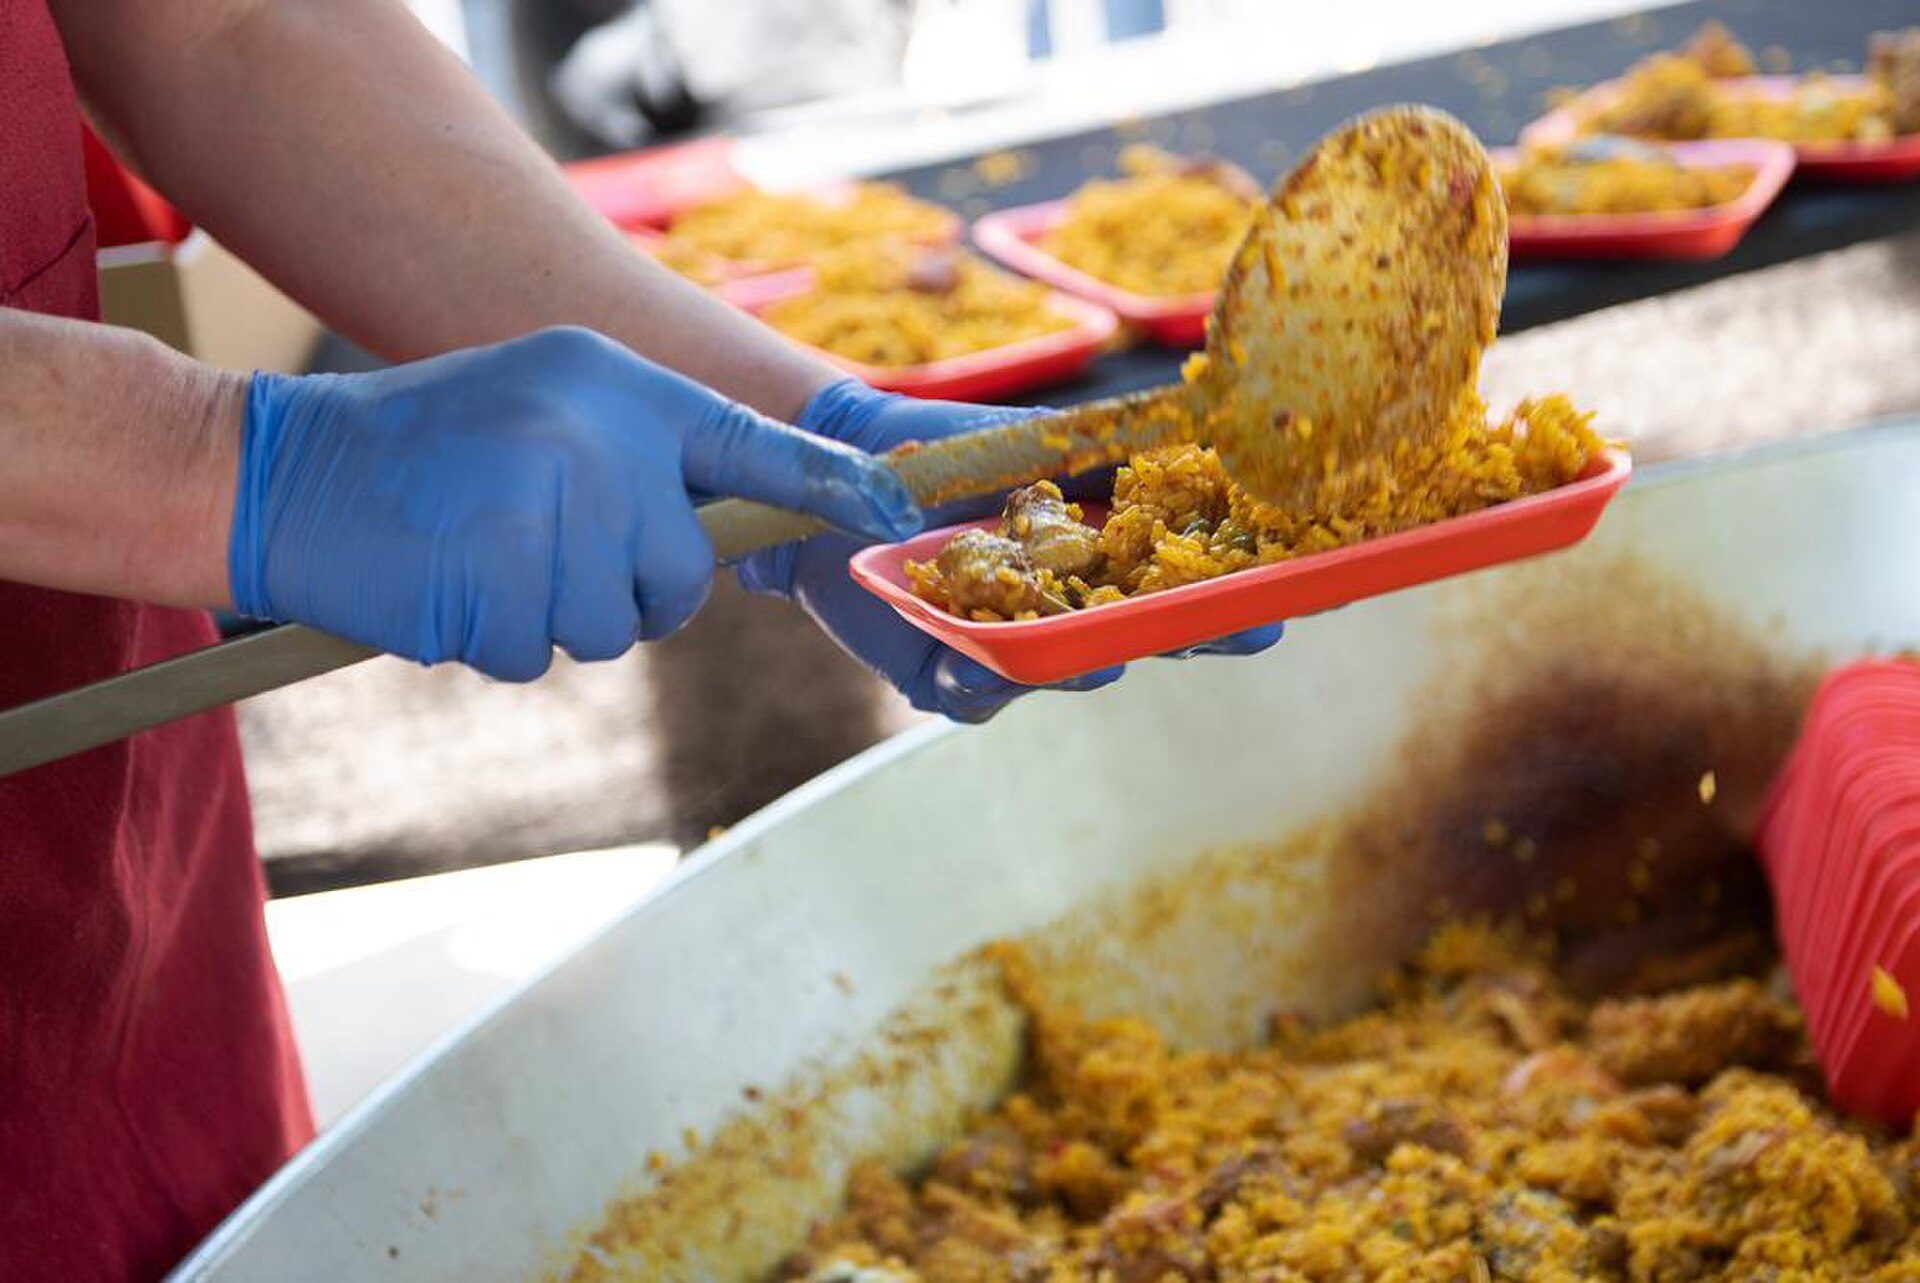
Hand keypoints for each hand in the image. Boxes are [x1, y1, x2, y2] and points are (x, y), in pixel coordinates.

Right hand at [228, 328, 920, 679]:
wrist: (284, 468)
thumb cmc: (427, 449)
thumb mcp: (544, 407)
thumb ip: (636, 455)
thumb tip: (711, 533)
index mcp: (613, 384)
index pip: (749, 442)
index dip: (831, 484)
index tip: (898, 512)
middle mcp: (595, 435)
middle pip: (682, 572)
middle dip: (626, 589)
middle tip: (538, 548)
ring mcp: (548, 506)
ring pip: (613, 624)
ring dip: (553, 616)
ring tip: (484, 556)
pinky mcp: (500, 579)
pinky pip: (542, 653)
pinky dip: (497, 642)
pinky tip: (451, 584)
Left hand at [738, 378, 1282, 722]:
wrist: (844, 470)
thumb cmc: (949, 453)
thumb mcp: (1044, 442)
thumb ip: (1119, 450)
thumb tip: (1213, 429)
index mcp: (1105, 560)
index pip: (1186, 587)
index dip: (1239, 599)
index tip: (1292, 598)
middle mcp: (1069, 614)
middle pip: (1145, 639)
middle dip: (1191, 637)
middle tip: (1234, 630)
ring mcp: (1012, 649)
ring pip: (1062, 675)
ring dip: (1082, 665)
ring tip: (1105, 651)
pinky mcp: (947, 674)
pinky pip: (974, 696)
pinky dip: (976, 680)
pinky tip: (972, 664)